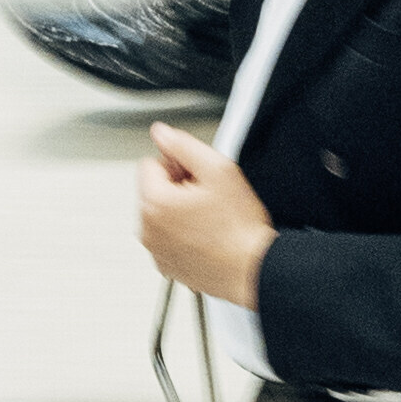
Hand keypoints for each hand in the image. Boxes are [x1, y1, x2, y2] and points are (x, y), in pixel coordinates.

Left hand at [138, 123, 277, 305]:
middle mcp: (147, 230)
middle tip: (208, 197)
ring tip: (210, 217)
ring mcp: (156, 251)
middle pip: (153, 189)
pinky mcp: (167, 266)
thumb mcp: (218, 170)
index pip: (150, 164)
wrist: (253, 268)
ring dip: (179, 211)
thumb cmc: (239, 228)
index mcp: (155, 203)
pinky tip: (207, 235)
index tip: (198, 177)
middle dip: (177, 188)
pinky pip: (167, 238)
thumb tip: (162, 133)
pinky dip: (182, 234)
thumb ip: (184, 145)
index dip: (177, 164)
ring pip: (160, 214)